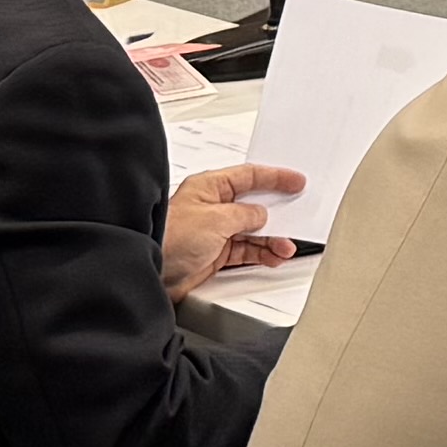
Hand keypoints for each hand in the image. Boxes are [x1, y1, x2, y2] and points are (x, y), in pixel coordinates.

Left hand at [160, 163, 303, 292]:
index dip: (275, 177)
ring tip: (285, 247)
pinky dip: (261, 253)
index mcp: (209, 187)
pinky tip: (272, 256)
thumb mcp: (216, 219)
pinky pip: (246, 250)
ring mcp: (214, 232)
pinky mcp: (215, 254)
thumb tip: (261, 216)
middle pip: (254, 205)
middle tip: (297, 216)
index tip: (296, 181)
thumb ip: (245, 215)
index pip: (249, 176)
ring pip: (252, 231)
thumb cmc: (170, 237)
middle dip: (277, 214)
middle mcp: (212, 207)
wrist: (149, 270)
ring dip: (271, 239)